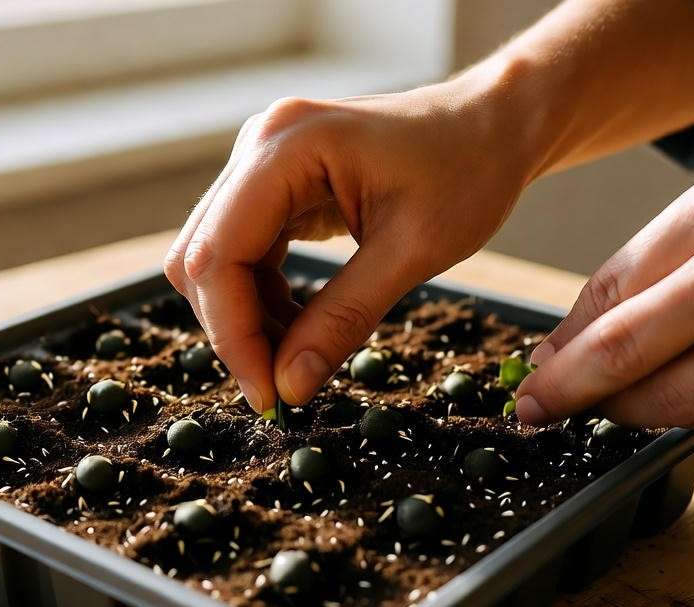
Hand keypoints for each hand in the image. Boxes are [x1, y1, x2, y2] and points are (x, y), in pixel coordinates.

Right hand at [163, 69, 535, 410]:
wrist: (492, 125)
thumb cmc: (469, 171)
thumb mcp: (413, 252)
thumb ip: (344, 318)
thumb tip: (289, 387)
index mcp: (287, 147)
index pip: (217, 254)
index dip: (232, 333)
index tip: (268, 394)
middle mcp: (260, 146)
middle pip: (202, 258)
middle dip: (234, 330)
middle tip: (280, 388)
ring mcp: (262, 163)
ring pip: (215, 260)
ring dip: (246, 319)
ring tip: (297, 359)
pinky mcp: (274, 185)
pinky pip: (243, 253)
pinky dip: (263, 299)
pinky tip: (301, 327)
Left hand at [516, 162, 693, 456]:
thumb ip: (657, 267)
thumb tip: (568, 347)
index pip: (608, 291)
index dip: (559, 349)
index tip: (533, 380)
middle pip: (623, 354)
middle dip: (570, 394)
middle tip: (541, 412)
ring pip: (672, 406)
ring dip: (646, 414)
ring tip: (658, 394)